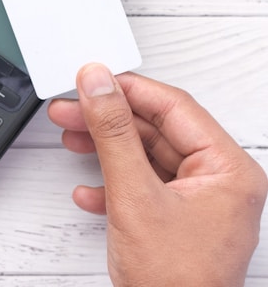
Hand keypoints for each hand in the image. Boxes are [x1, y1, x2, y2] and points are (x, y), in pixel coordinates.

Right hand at [48, 63, 267, 286]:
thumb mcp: (134, 197)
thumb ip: (113, 133)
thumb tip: (99, 83)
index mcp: (227, 169)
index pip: (173, 107)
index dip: (128, 89)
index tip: (93, 79)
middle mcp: (217, 181)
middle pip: (155, 129)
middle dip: (108, 120)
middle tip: (71, 108)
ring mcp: (196, 201)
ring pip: (144, 156)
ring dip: (104, 148)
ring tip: (71, 137)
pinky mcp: (175, 219)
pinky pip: (142, 184)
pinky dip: (111, 183)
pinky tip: (87, 189)